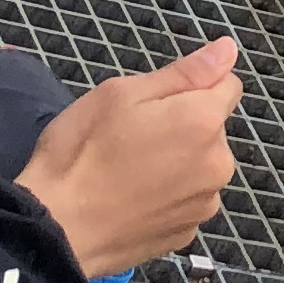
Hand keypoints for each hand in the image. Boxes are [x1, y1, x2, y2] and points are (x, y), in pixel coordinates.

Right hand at [18, 40, 244, 277]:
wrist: (56, 230)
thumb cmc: (80, 153)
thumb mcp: (121, 94)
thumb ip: (184, 72)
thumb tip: (227, 49)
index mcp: (204, 121)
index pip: (227, 85)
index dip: (192, 86)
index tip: (156, 101)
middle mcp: (218, 164)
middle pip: (212, 129)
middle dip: (183, 125)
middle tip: (130, 136)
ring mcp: (204, 203)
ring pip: (200, 167)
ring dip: (178, 162)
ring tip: (127, 170)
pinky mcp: (187, 233)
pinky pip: (185, 200)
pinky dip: (167, 196)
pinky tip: (130, 199)